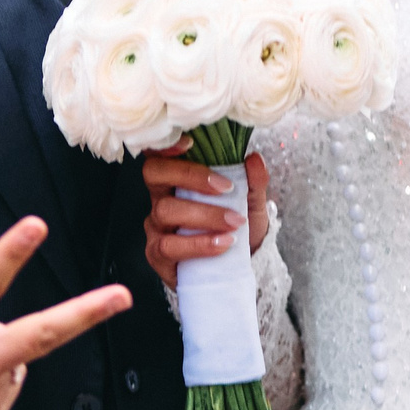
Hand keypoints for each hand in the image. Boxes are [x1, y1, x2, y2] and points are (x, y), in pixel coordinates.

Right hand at [141, 146, 269, 288]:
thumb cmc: (235, 227)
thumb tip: (254, 159)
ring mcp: (156, 227)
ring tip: (234, 223)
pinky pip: (169, 246)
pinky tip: (223, 244)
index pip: (160, 154)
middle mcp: (160, 199)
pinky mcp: (157, 256)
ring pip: (166, 211)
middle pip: (155, 174)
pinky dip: (199, 244)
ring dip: (204, 215)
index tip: (190, 143)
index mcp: (176, 179)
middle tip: (227, 188)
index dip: (166, 145)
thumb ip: (253, 182)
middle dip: (192, 177)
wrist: (237, 266)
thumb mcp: (251, 203)